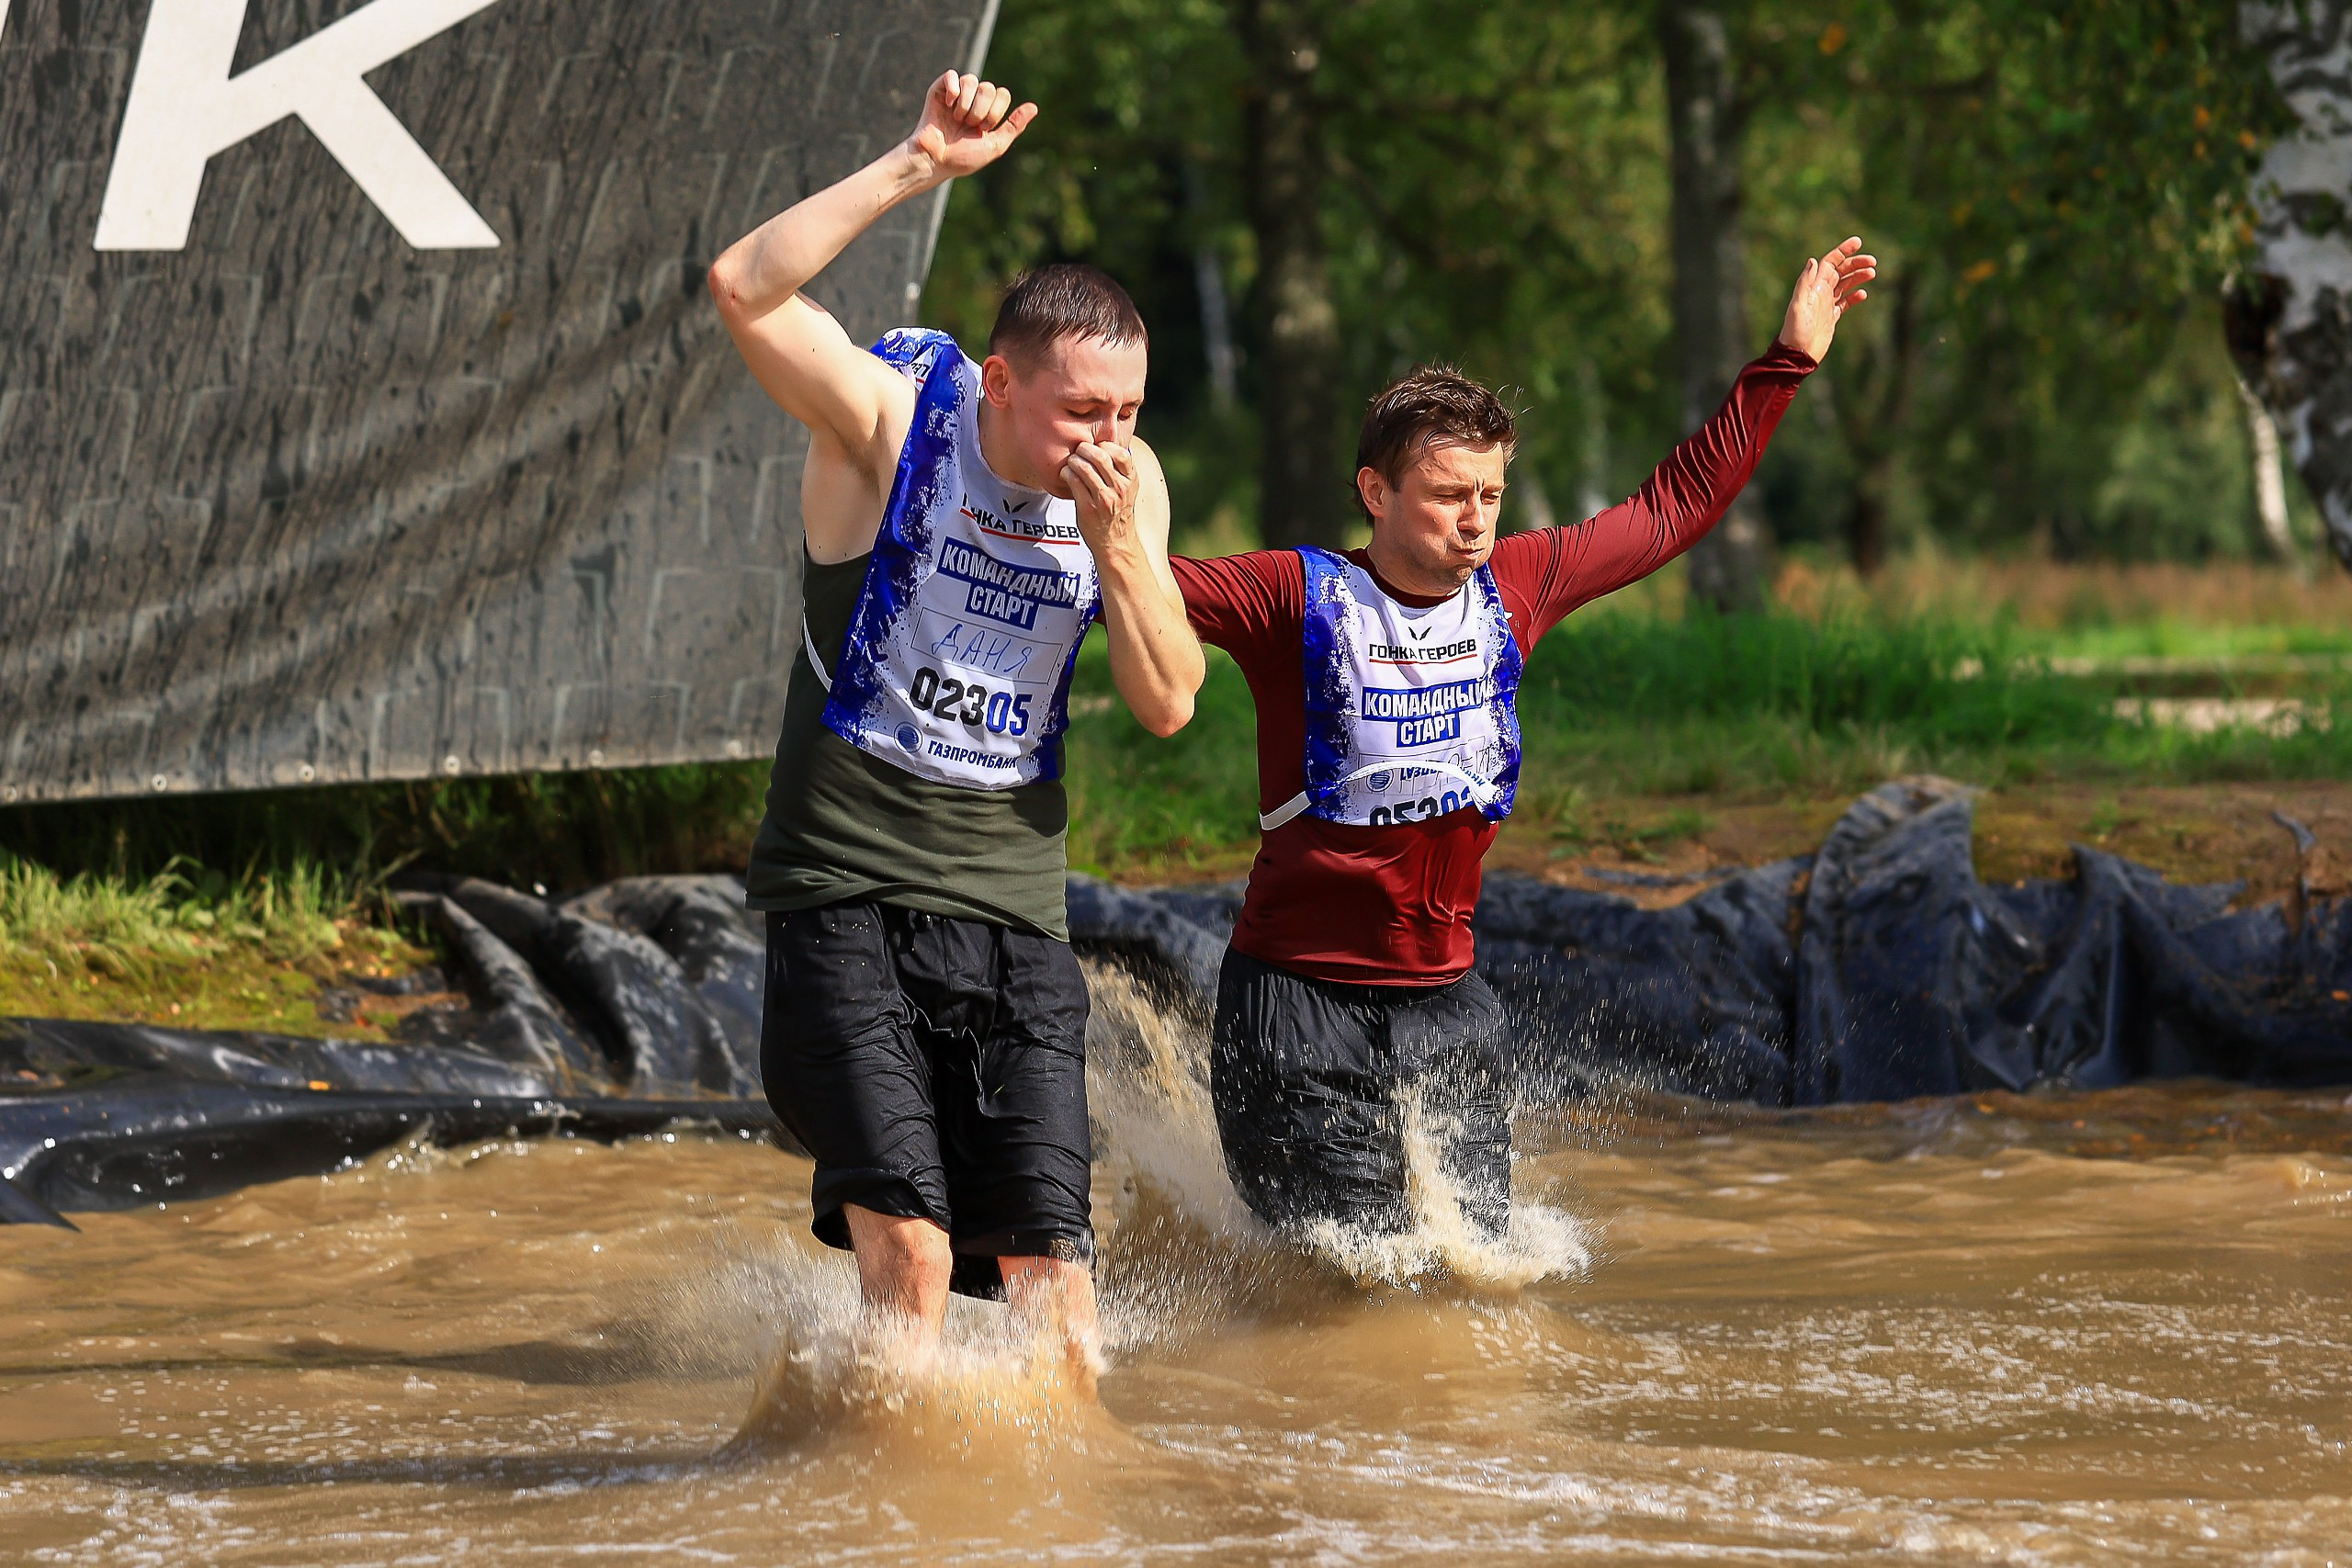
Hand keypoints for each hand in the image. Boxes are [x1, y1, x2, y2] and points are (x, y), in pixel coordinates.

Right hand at [906, 71, 1036, 182]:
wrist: (935, 160)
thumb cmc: (963, 158)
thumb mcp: (995, 145)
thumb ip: (1014, 126)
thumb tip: (1034, 107)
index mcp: (988, 111)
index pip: (1003, 94)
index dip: (995, 112)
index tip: (983, 130)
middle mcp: (973, 99)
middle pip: (989, 87)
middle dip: (981, 111)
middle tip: (968, 125)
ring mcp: (956, 94)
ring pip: (971, 80)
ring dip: (966, 104)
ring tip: (956, 119)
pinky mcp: (939, 90)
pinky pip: (952, 75)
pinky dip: (953, 89)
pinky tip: (948, 105)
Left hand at [1061, 441, 1138, 550]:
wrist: (1115, 541)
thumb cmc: (1118, 510)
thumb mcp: (1127, 488)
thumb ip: (1120, 468)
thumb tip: (1103, 442)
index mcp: (1131, 480)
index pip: (1120, 453)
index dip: (1105, 444)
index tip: (1096, 446)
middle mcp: (1119, 489)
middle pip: (1100, 457)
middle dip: (1084, 448)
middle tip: (1078, 450)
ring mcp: (1103, 499)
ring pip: (1084, 468)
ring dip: (1073, 460)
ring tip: (1071, 463)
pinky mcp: (1087, 508)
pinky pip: (1073, 482)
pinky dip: (1066, 473)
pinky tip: (1066, 475)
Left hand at [1776, 236, 1875, 360]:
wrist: (1797, 355)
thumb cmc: (1795, 332)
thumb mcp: (1797, 306)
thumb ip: (1805, 283)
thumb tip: (1813, 261)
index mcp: (1814, 287)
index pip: (1830, 262)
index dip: (1843, 251)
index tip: (1858, 242)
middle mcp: (1820, 293)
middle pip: (1841, 271)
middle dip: (1856, 263)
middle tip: (1873, 262)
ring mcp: (1826, 304)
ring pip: (1845, 285)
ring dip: (1858, 277)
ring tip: (1872, 273)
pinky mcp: (1831, 317)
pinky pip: (1845, 302)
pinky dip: (1854, 296)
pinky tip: (1863, 294)